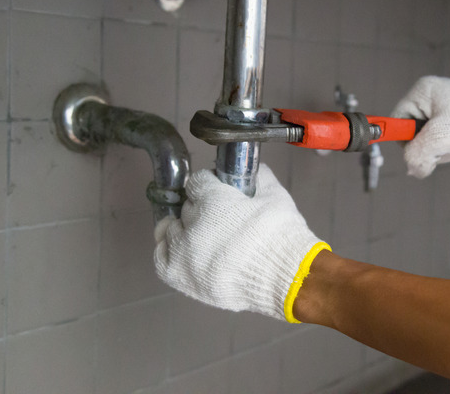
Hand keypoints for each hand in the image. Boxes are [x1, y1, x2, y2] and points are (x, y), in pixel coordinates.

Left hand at [154, 165, 329, 321]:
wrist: (287, 277)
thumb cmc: (282, 236)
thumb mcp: (276, 196)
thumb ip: (260, 177)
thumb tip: (254, 171)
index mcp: (214, 201)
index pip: (197, 182)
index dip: (209, 185)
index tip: (218, 190)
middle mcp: (193, 224)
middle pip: (187, 207)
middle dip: (202, 208)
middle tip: (220, 218)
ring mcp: (184, 252)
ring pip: (173, 230)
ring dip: (186, 229)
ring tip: (206, 237)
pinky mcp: (180, 276)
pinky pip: (161, 257)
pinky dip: (169, 251)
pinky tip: (183, 250)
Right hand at [392, 76, 449, 177]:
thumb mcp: (439, 140)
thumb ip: (415, 156)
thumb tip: (413, 169)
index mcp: (423, 92)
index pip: (397, 121)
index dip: (406, 141)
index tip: (422, 151)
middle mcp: (436, 96)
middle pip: (418, 135)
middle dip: (437, 149)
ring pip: (438, 142)